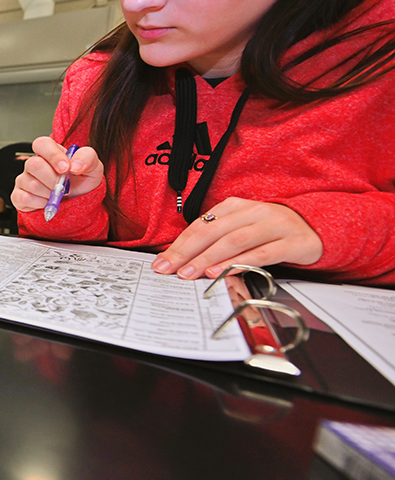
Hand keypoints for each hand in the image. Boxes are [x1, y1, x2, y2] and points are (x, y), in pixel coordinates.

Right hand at [11, 136, 104, 212]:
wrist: (76, 205)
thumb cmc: (81, 184)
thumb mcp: (93, 168)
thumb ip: (88, 158)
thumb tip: (75, 164)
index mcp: (51, 152)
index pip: (41, 144)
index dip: (53, 155)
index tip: (66, 169)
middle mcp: (34, 163)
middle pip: (34, 164)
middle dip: (54, 180)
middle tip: (65, 187)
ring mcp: (24, 179)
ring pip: (32, 184)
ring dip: (49, 193)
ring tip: (57, 195)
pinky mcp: (19, 195)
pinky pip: (25, 198)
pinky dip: (40, 203)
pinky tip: (46, 202)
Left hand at [151, 198, 323, 279]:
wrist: (317, 228)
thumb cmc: (271, 231)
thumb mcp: (241, 227)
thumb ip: (216, 239)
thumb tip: (182, 258)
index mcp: (235, 206)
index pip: (201, 225)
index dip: (179, 244)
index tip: (162, 261)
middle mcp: (253, 212)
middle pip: (213, 232)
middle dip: (187, 252)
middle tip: (170, 269)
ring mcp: (274, 226)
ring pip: (234, 242)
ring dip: (208, 259)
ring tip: (190, 273)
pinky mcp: (292, 242)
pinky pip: (262, 253)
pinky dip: (239, 263)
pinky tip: (221, 272)